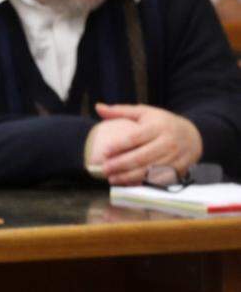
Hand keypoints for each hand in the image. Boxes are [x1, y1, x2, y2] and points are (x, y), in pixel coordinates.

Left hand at [89, 103, 203, 184]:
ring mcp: (175, 158)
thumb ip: (120, 111)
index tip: (104, 152)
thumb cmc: (162, 123)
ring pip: (149, 170)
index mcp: (158, 126)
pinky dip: (143, 183)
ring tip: (112, 178)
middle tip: (105, 169)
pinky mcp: (179, 170)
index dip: (119, 146)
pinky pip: (159, 180)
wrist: (193, 135)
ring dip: (129, 177)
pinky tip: (129, 184)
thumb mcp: (144, 112)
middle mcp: (168, 142)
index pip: (135, 137)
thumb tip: (98, 107)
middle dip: (120, 165)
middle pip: (141, 157)